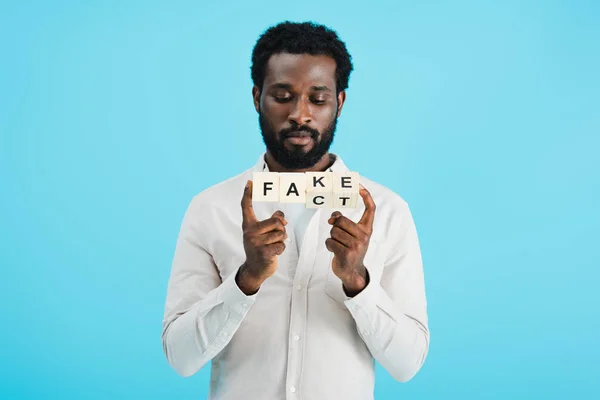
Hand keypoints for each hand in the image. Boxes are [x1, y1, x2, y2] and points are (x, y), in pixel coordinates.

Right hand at [237, 180, 287, 294]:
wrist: (255, 269)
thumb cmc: (261, 248)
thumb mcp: (263, 233)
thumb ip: (272, 221)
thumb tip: (282, 216)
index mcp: (248, 225)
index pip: (247, 207)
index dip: (248, 194)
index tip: (250, 182)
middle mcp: (250, 232)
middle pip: (277, 221)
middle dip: (281, 229)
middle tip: (275, 238)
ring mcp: (255, 243)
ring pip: (281, 234)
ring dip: (282, 240)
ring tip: (273, 246)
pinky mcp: (263, 253)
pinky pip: (281, 245)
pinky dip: (281, 249)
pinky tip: (273, 253)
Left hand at [325, 185, 375, 295]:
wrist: (352, 272)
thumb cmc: (349, 250)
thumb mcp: (351, 235)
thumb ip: (343, 222)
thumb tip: (332, 217)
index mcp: (367, 229)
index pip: (370, 209)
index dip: (366, 195)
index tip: (359, 185)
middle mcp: (364, 236)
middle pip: (341, 221)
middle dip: (334, 227)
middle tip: (339, 237)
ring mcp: (356, 246)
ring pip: (333, 232)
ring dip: (332, 238)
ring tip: (339, 246)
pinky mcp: (346, 254)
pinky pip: (329, 242)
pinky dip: (329, 246)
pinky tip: (335, 252)